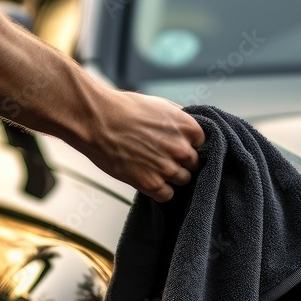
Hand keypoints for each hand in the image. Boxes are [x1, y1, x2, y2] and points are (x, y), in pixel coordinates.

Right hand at [80, 91, 205, 201]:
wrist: (96, 120)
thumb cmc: (123, 109)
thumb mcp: (159, 105)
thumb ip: (179, 118)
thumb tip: (189, 127)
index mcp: (187, 127)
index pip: (205, 144)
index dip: (192, 146)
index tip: (183, 146)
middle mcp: (181, 149)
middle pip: (196, 164)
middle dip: (184, 162)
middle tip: (167, 157)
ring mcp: (167, 168)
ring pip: (184, 180)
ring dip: (173, 176)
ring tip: (155, 167)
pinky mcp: (151, 184)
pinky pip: (168, 195)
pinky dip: (161, 190)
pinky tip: (150, 179)